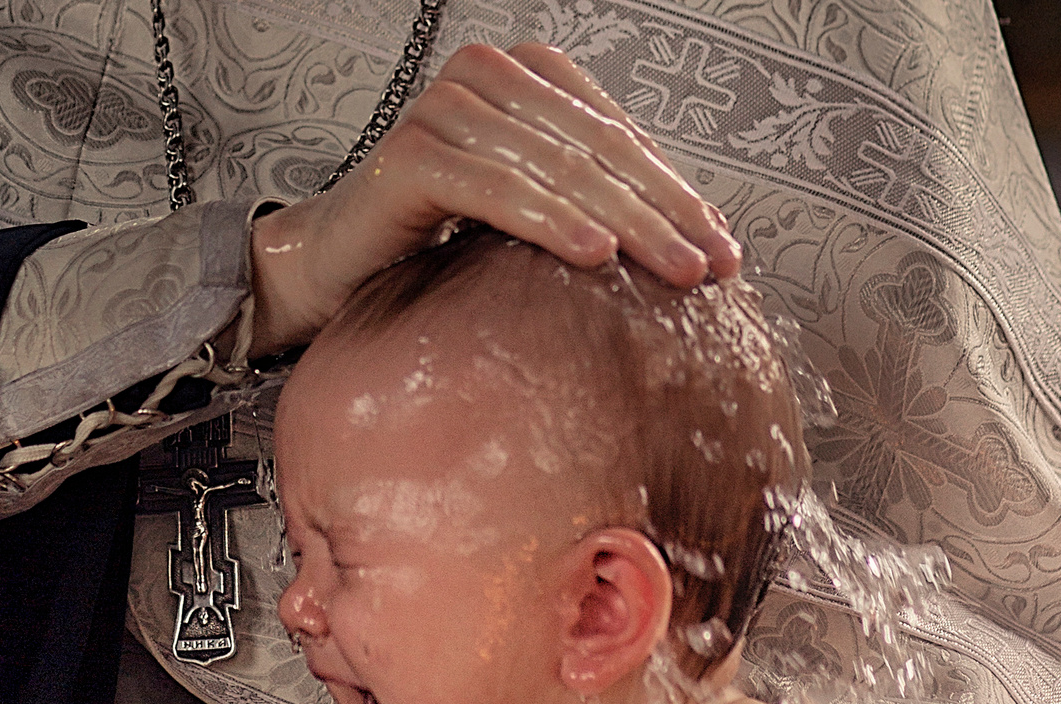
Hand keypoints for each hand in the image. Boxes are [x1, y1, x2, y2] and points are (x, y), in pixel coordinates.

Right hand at [247, 42, 740, 353]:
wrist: (334, 266)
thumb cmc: (435, 242)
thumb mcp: (529, 212)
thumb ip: (591, 199)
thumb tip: (692, 237)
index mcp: (525, 76)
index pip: (619, 135)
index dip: (678, 193)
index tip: (726, 250)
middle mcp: (485, 77)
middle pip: (597, 151)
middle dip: (666, 213)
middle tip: (715, 265)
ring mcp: (445, 109)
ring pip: (558, 171)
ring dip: (627, 224)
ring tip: (676, 270)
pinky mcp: (412, 155)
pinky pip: (498, 192)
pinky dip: (551, 224)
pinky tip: (596, 255)